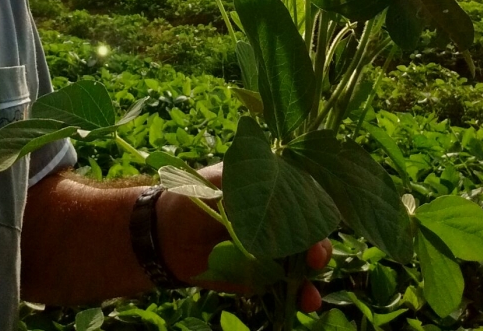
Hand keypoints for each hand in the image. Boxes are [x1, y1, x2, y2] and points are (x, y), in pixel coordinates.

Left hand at [156, 164, 332, 309]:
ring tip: (312, 289)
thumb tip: (282, 189)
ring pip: (301, 263)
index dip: (315, 211)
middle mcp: (274, 219)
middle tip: (315, 258)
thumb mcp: (221, 182)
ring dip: (312, 276)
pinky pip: (285, 286)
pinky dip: (299, 294)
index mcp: (268, 189)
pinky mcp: (259, 276)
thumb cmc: (192, 196)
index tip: (316, 224)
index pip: (304, 198)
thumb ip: (250, 187)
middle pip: (308, 233)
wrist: (164, 233)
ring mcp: (269, 250)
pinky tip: (307, 301)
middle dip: (318, 246)